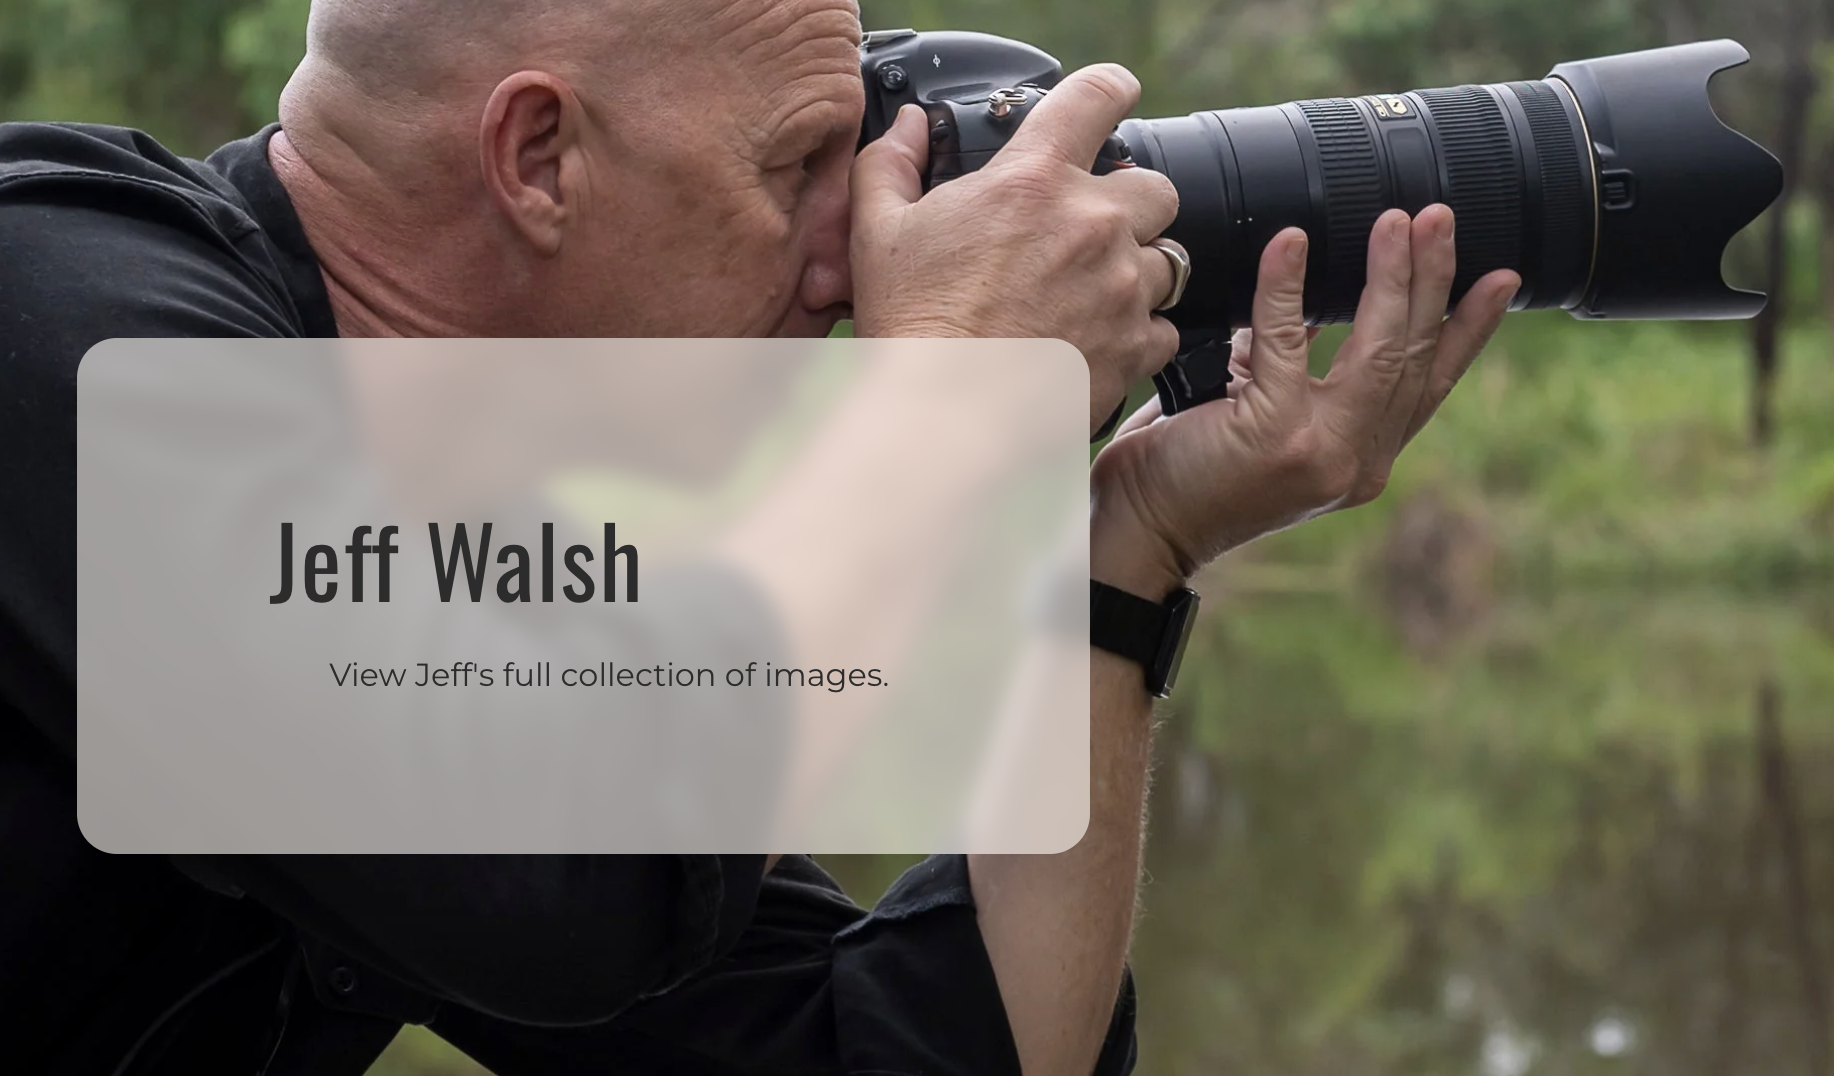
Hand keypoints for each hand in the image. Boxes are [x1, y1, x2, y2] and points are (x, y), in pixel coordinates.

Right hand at [850, 64, 1183, 435]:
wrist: (942, 421)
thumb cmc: (911, 327)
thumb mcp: (877, 231)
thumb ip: (893, 162)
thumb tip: (911, 127)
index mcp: (1032, 181)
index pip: (1097, 96)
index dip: (1111, 89)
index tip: (1116, 96)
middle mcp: (1091, 225)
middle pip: (1156, 187)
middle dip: (1130, 203)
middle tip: (1088, 232)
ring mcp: (1121, 288)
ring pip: (1167, 261)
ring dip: (1136, 272)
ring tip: (1088, 296)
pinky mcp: (1134, 347)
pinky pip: (1162, 328)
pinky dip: (1137, 335)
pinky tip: (1094, 343)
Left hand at [1088, 205, 1519, 595]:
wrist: (1134, 532)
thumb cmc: (1181, 471)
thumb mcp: (1255, 414)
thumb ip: (1290, 369)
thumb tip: (1307, 299)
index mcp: (1359, 458)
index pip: (1429, 384)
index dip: (1470, 329)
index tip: (1504, 277)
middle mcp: (1354, 462)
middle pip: (1412, 357)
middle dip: (1432, 280)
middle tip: (1439, 217)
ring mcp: (1320, 453)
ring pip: (1376, 351)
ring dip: (1391, 278)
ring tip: (1399, 222)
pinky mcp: (1273, 437)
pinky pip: (1287, 342)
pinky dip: (1288, 289)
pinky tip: (1292, 245)